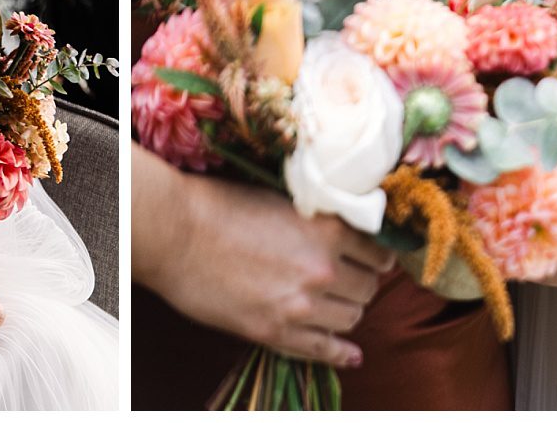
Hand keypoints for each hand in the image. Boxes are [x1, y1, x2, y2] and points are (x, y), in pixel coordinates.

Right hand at [143, 168, 393, 368]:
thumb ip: (321, 221)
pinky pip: (322, 349)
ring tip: (334, 304)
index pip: (379, 254)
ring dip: (347, 311)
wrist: (177, 233)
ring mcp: (300, 305)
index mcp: (329, 230)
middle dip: (361, 284)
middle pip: (368, 288)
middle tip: (347, 281)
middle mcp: (323, 269)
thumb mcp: (287, 201)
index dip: (375, 257)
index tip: (370, 260)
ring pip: (351, 318)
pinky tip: (351, 355)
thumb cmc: (223, 206)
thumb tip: (348, 233)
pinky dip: (340, 353)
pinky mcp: (275, 331)